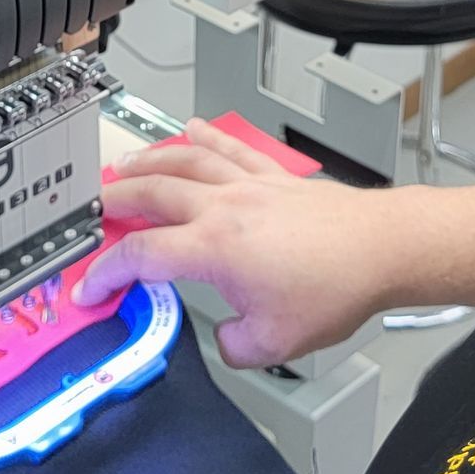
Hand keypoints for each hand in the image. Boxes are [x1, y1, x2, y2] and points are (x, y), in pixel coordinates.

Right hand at [74, 118, 394, 366]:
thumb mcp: (274, 342)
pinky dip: (206, 138)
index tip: (91, 288)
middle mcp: (224, 208)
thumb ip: (234, 344)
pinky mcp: (275, 178)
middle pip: (151, 194)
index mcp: (214, 250)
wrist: (384, 249)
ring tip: (123, 165)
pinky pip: (230, 150)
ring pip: (184, 162)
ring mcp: (250, 187)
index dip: (106, 274)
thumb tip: (224, 337)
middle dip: (112, 202)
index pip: (140, 257)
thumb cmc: (338, 287)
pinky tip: (192, 129)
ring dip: (147, 161)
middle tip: (90, 212)